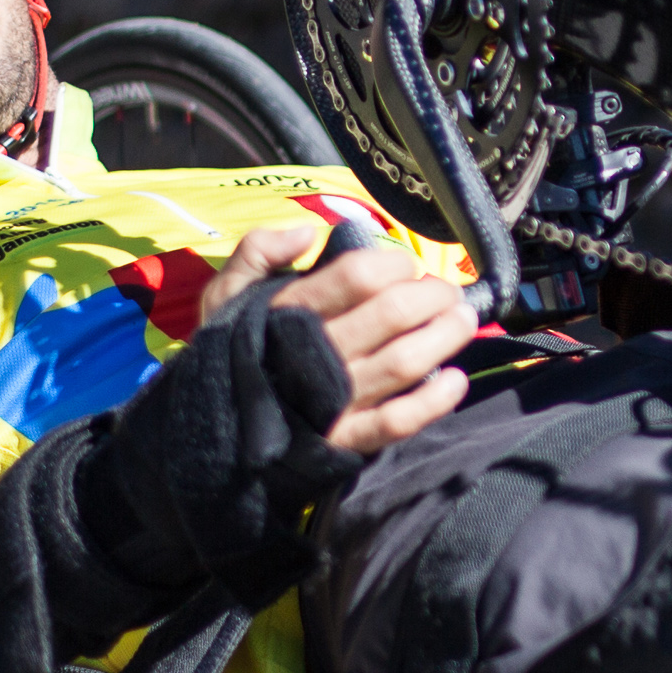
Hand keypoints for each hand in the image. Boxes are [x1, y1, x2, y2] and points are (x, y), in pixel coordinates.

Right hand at [202, 223, 472, 453]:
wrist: (208, 429)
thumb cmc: (231, 351)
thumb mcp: (226, 293)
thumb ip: (259, 250)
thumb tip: (309, 231)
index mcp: (286, 312)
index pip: (357, 276)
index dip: (394, 263)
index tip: (406, 264)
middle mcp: (314, 356)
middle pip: (392, 315)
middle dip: (431, 295)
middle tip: (447, 290)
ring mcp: (332, 402)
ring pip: (404, 364)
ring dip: (444, 338)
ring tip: (463, 319)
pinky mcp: (344, 440)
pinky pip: (398, 422)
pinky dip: (434, 402)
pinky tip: (455, 380)